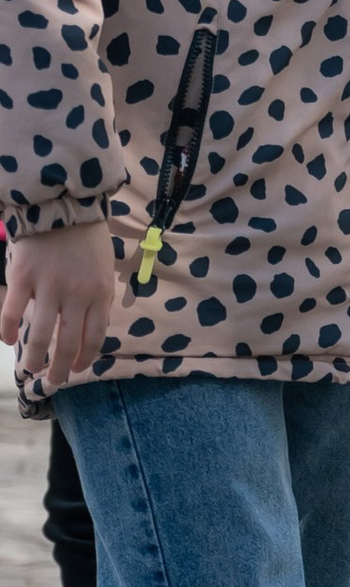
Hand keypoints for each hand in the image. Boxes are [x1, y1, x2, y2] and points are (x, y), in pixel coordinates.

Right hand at [1, 221, 121, 387]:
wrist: (63, 205)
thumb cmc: (86, 238)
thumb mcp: (104, 270)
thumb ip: (97, 299)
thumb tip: (90, 329)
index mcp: (99, 294)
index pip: (94, 337)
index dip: (85, 358)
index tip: (77, 368)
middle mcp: (75, 295)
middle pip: (67, 344)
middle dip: (60, 369)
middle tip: (53, 381)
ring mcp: (48, 287)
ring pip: (40, 335)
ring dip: (34, 358)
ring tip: (30, 368)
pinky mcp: (22, 278)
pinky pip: (12, 312)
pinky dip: (8, 330)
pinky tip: (8, 340)